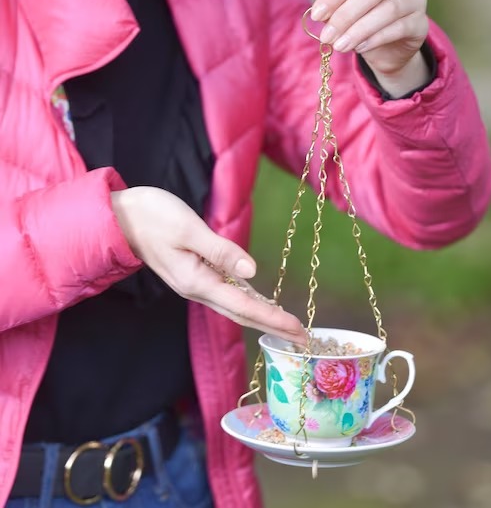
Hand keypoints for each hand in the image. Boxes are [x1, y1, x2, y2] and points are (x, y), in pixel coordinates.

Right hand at [111, 187, 305, 344]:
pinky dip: (248, 301)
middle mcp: (197, 289)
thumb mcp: (188, 229)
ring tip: (288, 325)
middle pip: (243, 314)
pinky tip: (261, 302)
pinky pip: (227, 294)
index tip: (298, 330)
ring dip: (263, 317)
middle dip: (274, 326)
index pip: (244, 306)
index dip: (273, 319)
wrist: (121, 218)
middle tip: (304, 338)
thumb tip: (252, 272)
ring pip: (236, 306)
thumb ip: (221, 251)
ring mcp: (195, 284)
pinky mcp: (195, 274)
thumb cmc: (153, 218)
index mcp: (197, 281)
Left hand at [311, 0, 429, 95]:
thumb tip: (321, 16)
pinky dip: (375, 39)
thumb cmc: (364, 23)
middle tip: (327, 36)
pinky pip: (398, 28)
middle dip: (345, 15)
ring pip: (387, 10)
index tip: (317, 15)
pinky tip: (359, 49)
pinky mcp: (421, 23)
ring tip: (340, 46)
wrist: (389, 50)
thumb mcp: (346, 14)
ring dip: (358, 30)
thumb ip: (335, 11)